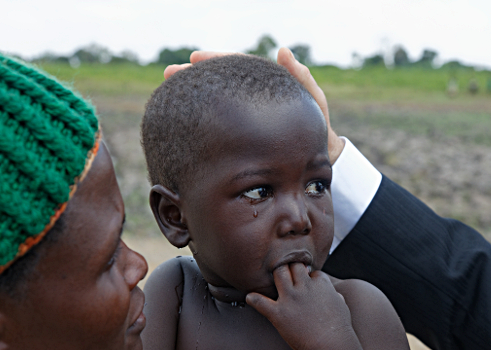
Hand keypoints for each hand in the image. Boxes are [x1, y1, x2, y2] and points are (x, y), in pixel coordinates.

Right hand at [162, 48, 344, 163]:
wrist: (320, 156)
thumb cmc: (318, 128)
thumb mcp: (313, 101)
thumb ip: (301, 78)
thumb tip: (283, 51)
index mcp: (263, 85)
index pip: (235, 66)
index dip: (215, 60)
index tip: (194, 57)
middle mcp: (251, 99)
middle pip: (218, 81)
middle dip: (193, 76)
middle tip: (169, 73)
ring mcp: (245, 118)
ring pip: (215, 102)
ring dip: (192, 97)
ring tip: (169, 94)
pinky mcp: (243, 136)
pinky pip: (220, 123)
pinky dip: (203, 120)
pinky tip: (185, 123)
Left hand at [246, 263, 354, 349]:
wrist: (332, 345)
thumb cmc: (339, 328)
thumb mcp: (341, 305)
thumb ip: (334, 295)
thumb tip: (333, 295)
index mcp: (321, 284)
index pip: (312, 272)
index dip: (309, 277)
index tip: (307, 284)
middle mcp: (304, 287)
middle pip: (293, 265)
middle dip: (290, 267)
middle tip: (287, 275)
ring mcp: (290, 299)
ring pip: (278, 273)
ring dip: (275, 275)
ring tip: (271, 280)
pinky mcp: (279, 313)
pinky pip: (260, 302)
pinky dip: (253, 299)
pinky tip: (250, 298)